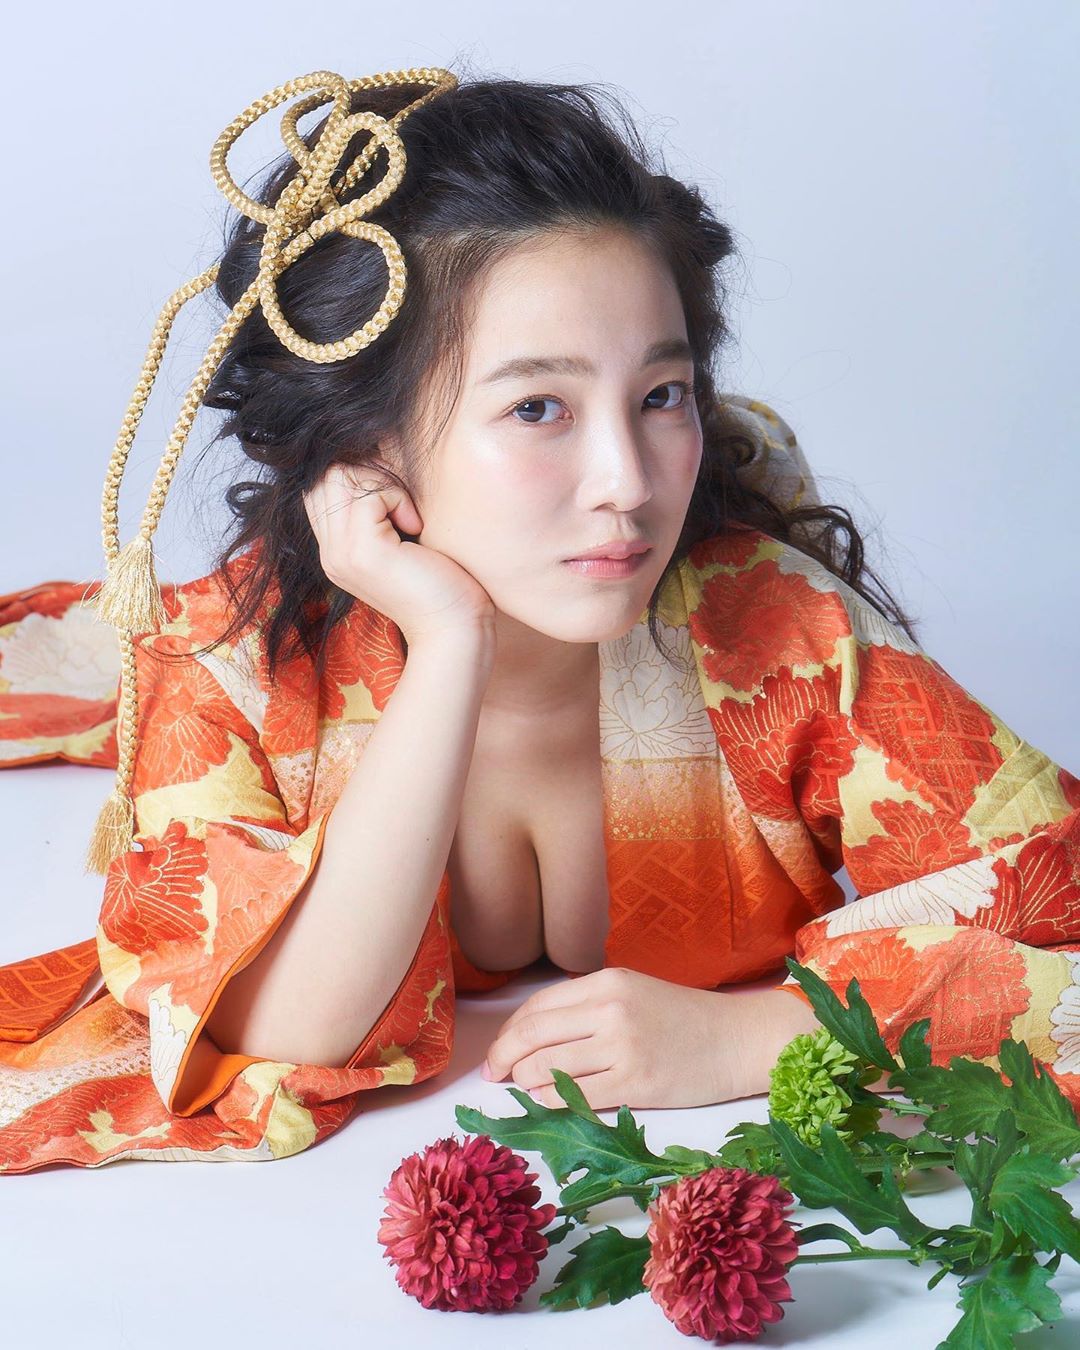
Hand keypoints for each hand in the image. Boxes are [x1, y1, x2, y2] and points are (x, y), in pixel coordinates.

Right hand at [302, 461, 494, 644]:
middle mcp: (330, 552)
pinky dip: (398, 498)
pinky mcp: (363, 553)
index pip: (322, 484)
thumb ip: (379, 509)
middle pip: (326, 474)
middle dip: (369, 472)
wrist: (456, 630)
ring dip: (384, 484)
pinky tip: (417, 527)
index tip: (396, 495)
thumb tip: (377, 455)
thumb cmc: (443, 584)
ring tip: (409, 516)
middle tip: (404, 503)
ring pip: (341, 476)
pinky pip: (369, 494)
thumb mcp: (402, 539)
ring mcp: (341, 554)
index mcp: (336, 549)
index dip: (359, 474)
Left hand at [481, 967, 821, 1110]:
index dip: (509, 1030)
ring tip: (519, 1089)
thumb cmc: (687, 1018)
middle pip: (533, 1034)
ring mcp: (622, 1046)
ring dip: (524, 1081)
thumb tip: (536, 1035)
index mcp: (607, 982)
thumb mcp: (635, 993)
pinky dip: (550, 1100)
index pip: (538, 1005)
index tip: (498, 1050)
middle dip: (502, 1057)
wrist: (739, 1039)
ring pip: (547, 1066)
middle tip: (493, 1074)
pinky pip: (575, 1096)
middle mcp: (609, 1009)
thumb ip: (590, 1006)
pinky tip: (544, 1101)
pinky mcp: (636, 1083)